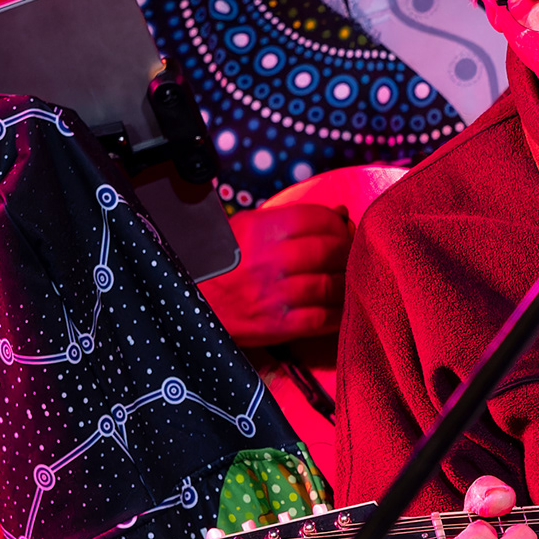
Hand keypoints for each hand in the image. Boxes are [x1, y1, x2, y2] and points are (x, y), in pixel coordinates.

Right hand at [200, 201, 351, 345]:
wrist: (186, 305)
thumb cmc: (218, 266)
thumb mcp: (243, 229)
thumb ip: (288, 219)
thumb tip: (338, 213)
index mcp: (258, 231)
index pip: (315, 218)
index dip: (338, 222)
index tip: (343, 228)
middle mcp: (267, 260)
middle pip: (329, 249)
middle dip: (348, 250)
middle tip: (352, 253)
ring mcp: (273, 294)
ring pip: (330, 284)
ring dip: (347, 281)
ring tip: (350, 278)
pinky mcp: (276, 325)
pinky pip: (321, 318)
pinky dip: (339, 313)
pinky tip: (342, 307)